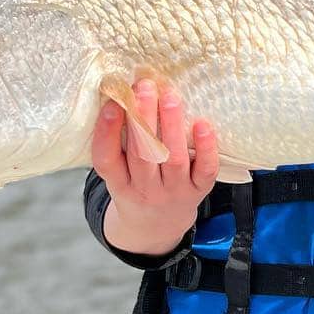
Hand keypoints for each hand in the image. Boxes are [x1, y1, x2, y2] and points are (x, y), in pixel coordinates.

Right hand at [92, 80, 218, 255]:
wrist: (158, 226)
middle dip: (143, 119)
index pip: (107, 160)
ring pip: (173, 160)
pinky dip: (206, 148)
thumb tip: (123, 93)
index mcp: (118, 184)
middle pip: (142, 156)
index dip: (107, 132)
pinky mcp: (198, 192)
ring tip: (170, 96)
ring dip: (172, 126)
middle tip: (145, 86)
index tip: (113, 103)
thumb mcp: (118, 173)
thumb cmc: (136, 186)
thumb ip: (119, 142)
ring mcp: (173, 193)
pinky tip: (203, 124)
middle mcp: (144, 191)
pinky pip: (205, 171)